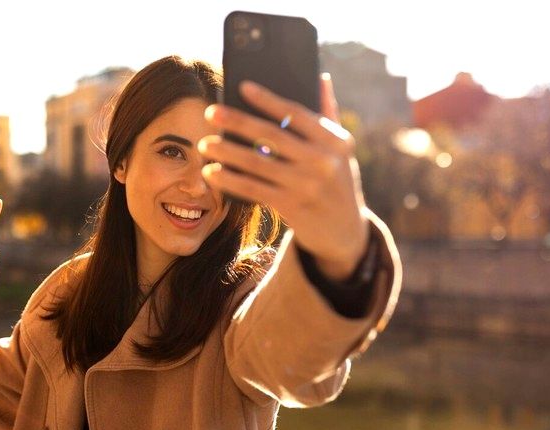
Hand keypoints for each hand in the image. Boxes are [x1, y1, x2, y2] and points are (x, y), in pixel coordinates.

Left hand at [198, 74, 368, 280]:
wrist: (345, 232)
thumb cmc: (337, 182)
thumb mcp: (341, 151)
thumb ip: (329, 114)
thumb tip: (320, 77)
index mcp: (336, 141)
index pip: (297, 113)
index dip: (268, 99)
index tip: (242, 87)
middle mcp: (324, 161)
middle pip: (272, 136)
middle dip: (238, 122)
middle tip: (210, 111)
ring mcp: (307, 185)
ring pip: (258, 163)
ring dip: (226, 152)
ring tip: (204, 144)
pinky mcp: (291, 207)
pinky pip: (254, 189)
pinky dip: (230, 180)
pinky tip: (212, 172)